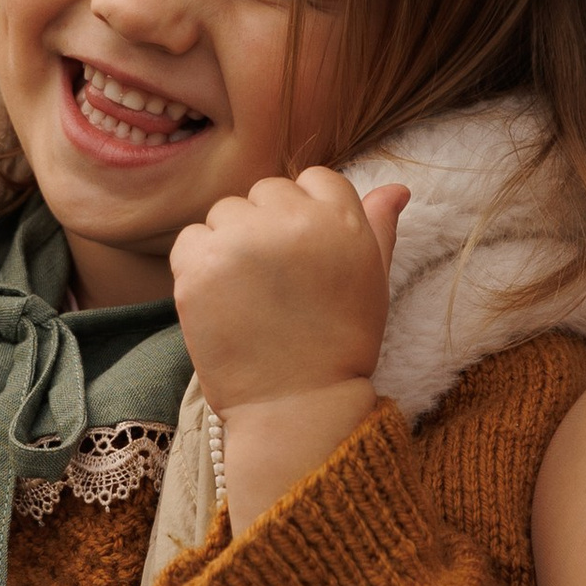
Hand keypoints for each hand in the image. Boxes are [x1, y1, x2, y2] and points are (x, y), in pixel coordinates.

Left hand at [172, 172, 406, 529]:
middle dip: (266, 228)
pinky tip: (222, 302)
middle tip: (276, 284)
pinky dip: (197, 266)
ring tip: (249, 296)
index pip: (312, 179)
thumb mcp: (372, 281)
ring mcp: (242, 240)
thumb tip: (395, 188)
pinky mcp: (199, 265)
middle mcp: (292, 219)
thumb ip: (379, 227)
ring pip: (224, 212)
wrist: (297, 406)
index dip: (304, 217)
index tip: (303, 259)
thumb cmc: (340, 344)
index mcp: (341, 219)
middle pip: (264, 192)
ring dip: (230, 244)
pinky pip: (190, 239)